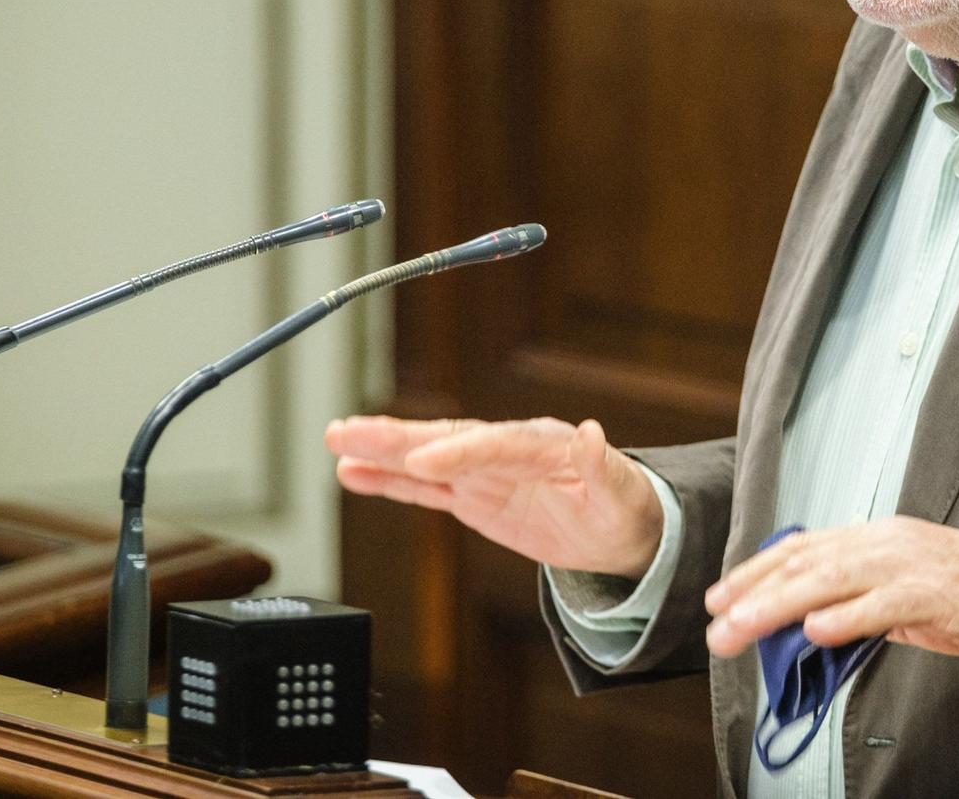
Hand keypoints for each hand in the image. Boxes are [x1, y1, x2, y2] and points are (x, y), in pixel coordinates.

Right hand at [325, 415, 664, 579]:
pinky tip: (350, 472)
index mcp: (542, 445)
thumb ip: (602, 467)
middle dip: (397, 438)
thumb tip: (591, 433)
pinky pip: (423, 487)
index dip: (458, 452)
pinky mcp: (472, 495)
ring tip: (335, 439)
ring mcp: (484, 472)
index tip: (420, 460)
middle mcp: (505, 450)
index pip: (495, 444)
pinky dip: (387, 480)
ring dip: (379, 450)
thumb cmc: (623, 506)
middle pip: (446, 440)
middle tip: (348, 431)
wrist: (617, 526)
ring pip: (424, 458)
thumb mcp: (622, 493)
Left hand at [703, 516, 958, 659]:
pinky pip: (880, 605)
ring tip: (745, 627)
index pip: (800, 549)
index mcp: (870, 537)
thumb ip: (852, 598)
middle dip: (753, 594)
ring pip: (830, 580)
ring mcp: (904, 565)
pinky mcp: (930, 593)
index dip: (754, 571)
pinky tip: (814, 632)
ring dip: (780, 607)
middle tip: (718, 624)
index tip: (719, 597)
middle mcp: (880, 542)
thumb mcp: (896, 586)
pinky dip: (844, 618)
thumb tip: (805, 626)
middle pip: (804, 564)